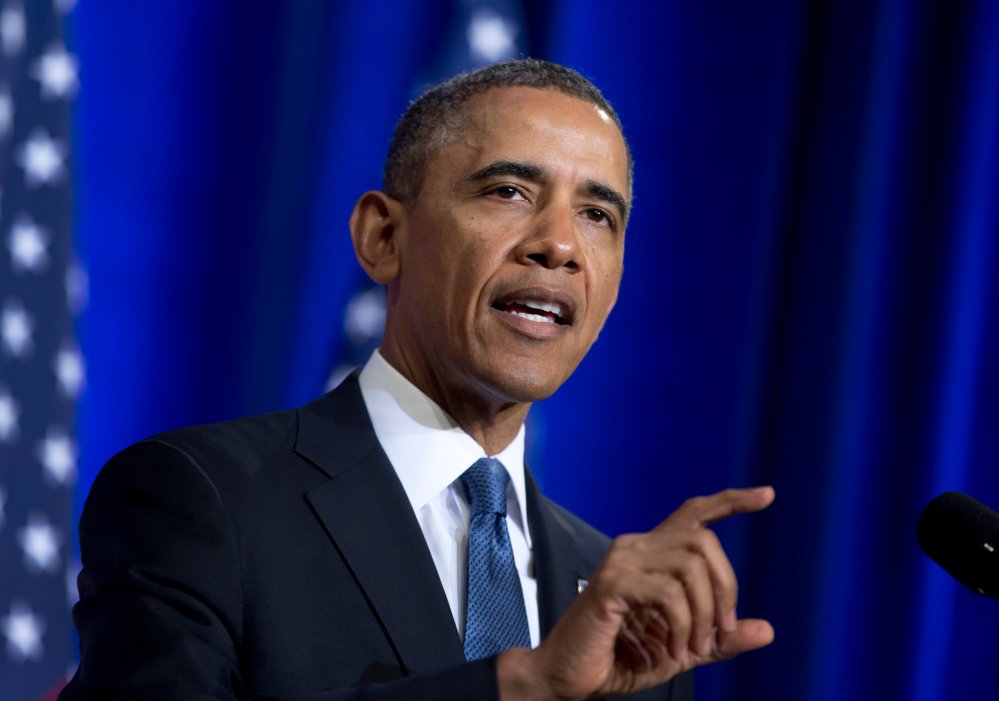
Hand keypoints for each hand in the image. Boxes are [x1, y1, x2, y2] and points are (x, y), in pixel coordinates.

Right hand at [499, 487, 774, 699]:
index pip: (694, 513)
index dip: (731, 501)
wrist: (570, 677)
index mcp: (652, 555)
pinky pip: (669, 594)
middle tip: (721, 632)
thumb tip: (767, 630)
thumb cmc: (620, 658)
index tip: (767, 495)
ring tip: (693, 648)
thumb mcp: (683, 648)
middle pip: (704, 540)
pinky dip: (682, 627)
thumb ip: (720, 638)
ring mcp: (621, 561)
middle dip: (725, 588)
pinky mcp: (612, 583)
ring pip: (691, 566)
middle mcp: (636, 547)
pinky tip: (674, 650)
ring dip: (705, 615)